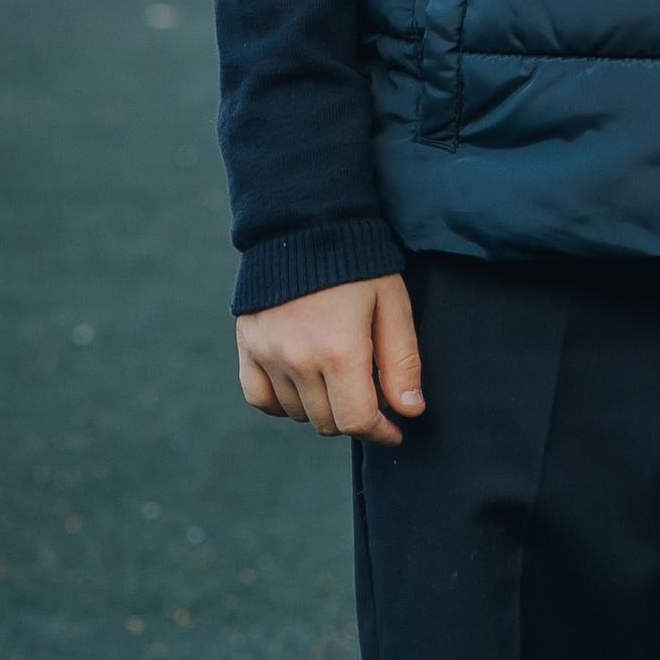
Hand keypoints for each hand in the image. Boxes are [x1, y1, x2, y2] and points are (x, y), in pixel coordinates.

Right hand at [235, 274, 424, 443]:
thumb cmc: (358, 265)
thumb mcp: (392, 306)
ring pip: (298, 413)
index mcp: (341, 351)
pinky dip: (282, 402)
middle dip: (355, 418)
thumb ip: (402, 362)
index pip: (358, 421)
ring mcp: (268, 354)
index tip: (394, 429)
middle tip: (370, 395)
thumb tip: (410, 411)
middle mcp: (299, 359)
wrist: (304, 226)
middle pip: (328, 422)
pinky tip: (303, 386)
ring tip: (339, 380)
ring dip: (322, 408)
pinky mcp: (248, 346)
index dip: (381, 432)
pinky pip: (261, 399)